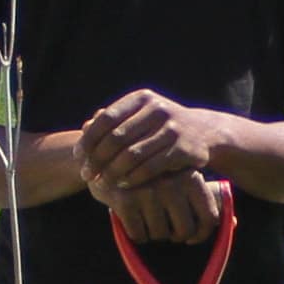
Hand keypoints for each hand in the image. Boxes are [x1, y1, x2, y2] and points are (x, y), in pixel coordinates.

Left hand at [75, 90, 241, 197]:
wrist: (204, 133)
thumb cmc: (161, 127)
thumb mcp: (141, 116)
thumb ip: (114, 121)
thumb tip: (85, 128)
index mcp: (142, 98)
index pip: (106, 119)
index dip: (89, 139)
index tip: (79, 156)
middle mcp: (157, 109)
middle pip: (117, 138)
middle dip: (97, 159)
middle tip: (87, 175)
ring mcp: (173, 129)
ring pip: (132, 155)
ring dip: (112, 172)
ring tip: (102, 182)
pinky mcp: (184, 149)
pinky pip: (150, 168)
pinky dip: (133, 178)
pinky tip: (123, 184)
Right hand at [101, 167, 229, 244]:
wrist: (109, 158)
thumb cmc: (154, 176)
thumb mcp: (182, 180)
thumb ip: (207, 199)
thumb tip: (234, 224)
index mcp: (190, 176)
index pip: (208, 218)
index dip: (199, 234)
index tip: (189, 237)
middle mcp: (171, 182)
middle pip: (183, 231)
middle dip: (174, 236)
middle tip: (166, 230)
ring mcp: (147, 191)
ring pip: (160, 235)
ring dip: (154, 234)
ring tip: (148, 219)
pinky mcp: (125, 201)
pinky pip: (139, 235)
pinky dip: (137, 234)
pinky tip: (133, 221)